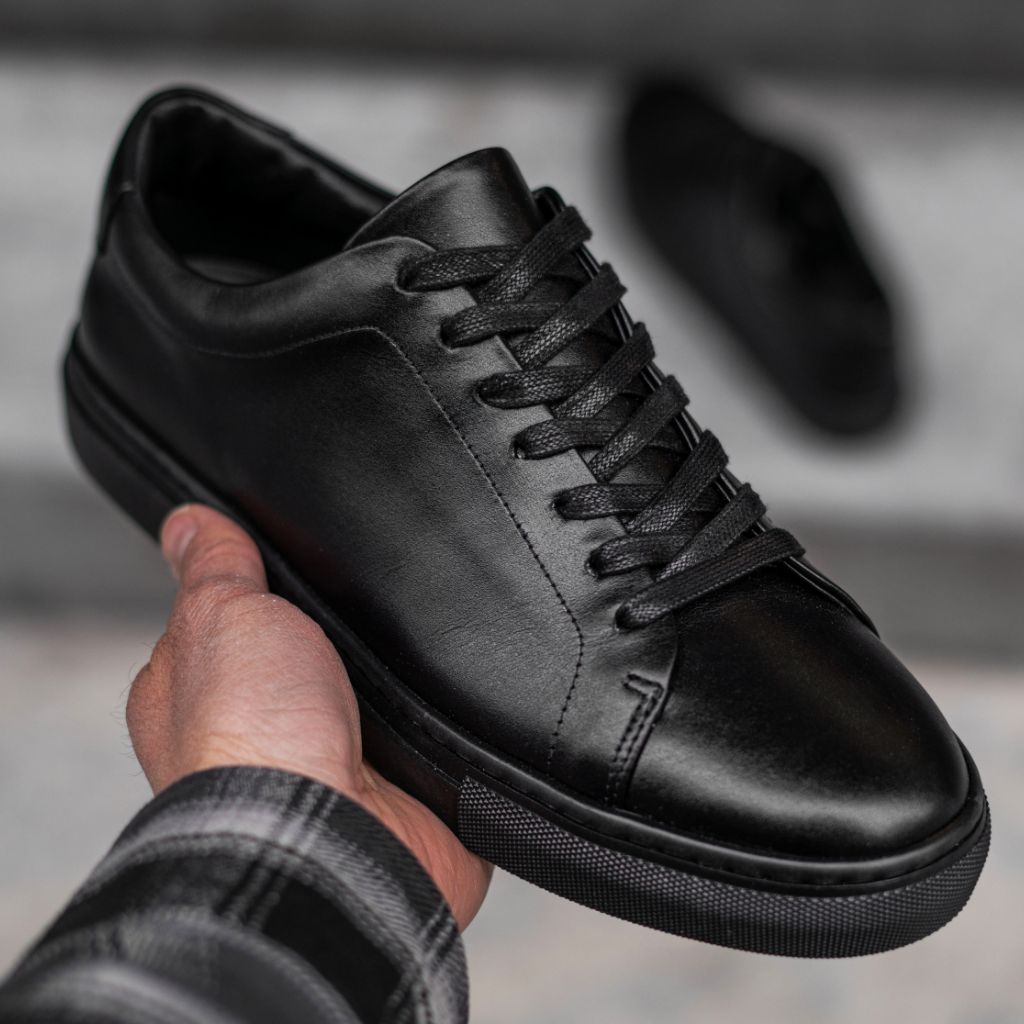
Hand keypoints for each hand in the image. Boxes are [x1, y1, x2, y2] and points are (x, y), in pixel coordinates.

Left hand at [127, 504, 491, 927]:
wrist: (331, 839)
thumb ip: (216, 569)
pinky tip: (447, 693)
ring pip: (382, 688)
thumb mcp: (221, 617)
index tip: (293, 553)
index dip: (264, 583)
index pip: (240, 617)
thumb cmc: (251, 742)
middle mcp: (271, 731)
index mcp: (210, 692)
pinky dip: (448, 713)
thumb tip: (187, 521)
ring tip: (414, 643)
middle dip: (346, 626)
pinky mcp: (405, 789)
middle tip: (368, 598)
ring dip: (401, 671)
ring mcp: (341, 762)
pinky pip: (438, 733)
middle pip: (319, 649)